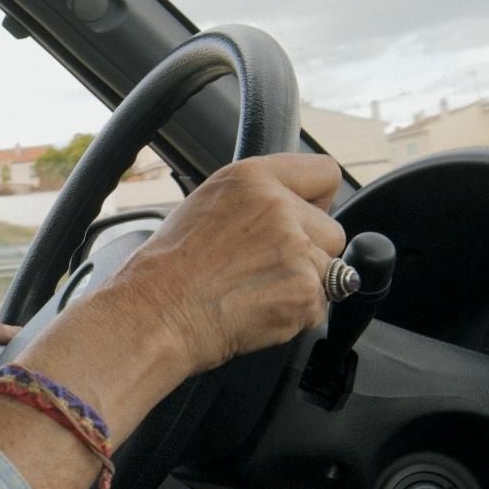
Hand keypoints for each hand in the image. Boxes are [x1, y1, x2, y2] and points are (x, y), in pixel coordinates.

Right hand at [18, 153, 344, 416]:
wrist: (156, 315)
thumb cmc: (168, 270)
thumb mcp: (207, 206)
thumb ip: (257, 200)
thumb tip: (294, 210)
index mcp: (253, 178)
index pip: (325, 173)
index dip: (318, 200)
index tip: (308, 216)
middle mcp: (279, 208)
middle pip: (332, 230)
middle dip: (311, 251)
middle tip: (267, 267)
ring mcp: (297, 250)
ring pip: (329, 270)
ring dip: (303, 284)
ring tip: (256, 291)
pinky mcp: (306, 291)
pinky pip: (320, 305)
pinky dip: (296, 313)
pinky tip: (258, 310)